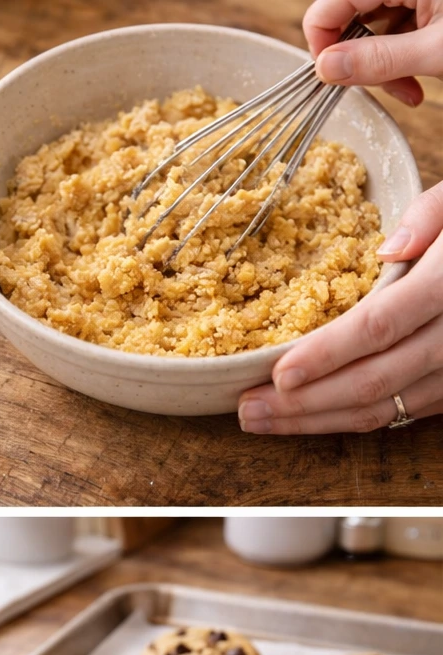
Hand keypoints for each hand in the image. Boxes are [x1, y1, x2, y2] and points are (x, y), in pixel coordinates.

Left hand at [238, 181, 442, 432]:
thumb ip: (430, 214)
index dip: (327, 354)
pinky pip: (399, 414)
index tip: (279, 373)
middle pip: (372, 381)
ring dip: (315, 421)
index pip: (379, 326)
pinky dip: (347, 420)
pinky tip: (302, 419)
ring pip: (382, 408)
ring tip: (261, 421)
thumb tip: (388, 248)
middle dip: (304, 402)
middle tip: (247, 408)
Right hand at [303, 0, 442, 105]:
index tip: (335, 79)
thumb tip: (324, 69)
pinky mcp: (426, 1)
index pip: (328, 6)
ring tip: (410, 88)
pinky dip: (402, 54)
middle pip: (350, 18)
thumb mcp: (437, 50)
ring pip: (373, 27)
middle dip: (361, 61)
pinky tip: (420, 73)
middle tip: (389, 89)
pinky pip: (398, 26)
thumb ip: (380, 58)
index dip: (322, 44)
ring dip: (383, 64)